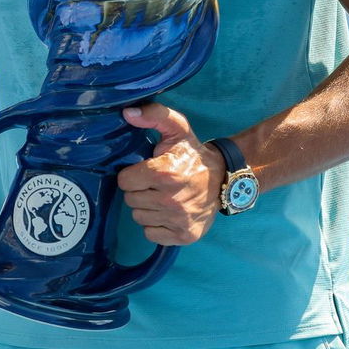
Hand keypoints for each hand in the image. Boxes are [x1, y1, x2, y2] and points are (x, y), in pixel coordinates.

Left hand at [117, 103, 223, 245]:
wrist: (223, 178)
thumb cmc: (192, 154)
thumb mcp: (177, 127)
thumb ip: (153, 115)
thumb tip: (127, 113)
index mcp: (165, 173)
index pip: (125, 181)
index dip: (132, 174)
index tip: (145, 170)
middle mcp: (171, 199)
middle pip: (130, 200)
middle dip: (139, 190)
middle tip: (154, 184)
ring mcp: (179, 220)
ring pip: (139, 217)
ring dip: (147, 208)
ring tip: (162, 197)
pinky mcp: (184, 235)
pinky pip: (151, 234)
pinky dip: (156, 224)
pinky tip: (167, 212)